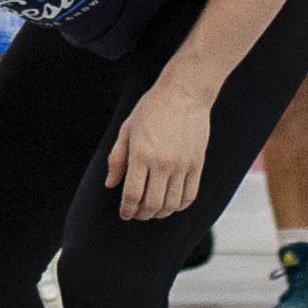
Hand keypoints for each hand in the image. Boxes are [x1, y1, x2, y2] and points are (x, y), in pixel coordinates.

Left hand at [104, 78, 214, 218]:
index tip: (125, 214)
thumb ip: (117, 158)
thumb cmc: (153, 108)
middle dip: (142, 215)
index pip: (132, 194)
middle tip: (137, 214)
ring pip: (172, 204)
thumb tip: (110, 183)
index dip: (127, 209)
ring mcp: (182, 164)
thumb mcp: (127, 130)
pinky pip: (190, 195)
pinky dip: (180, 205)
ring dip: (161, 213)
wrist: (184, 93)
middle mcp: (162, 163)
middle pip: (152, 204)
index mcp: (141, 154)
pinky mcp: (197, 163)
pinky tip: (172, 204)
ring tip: (154, 211)